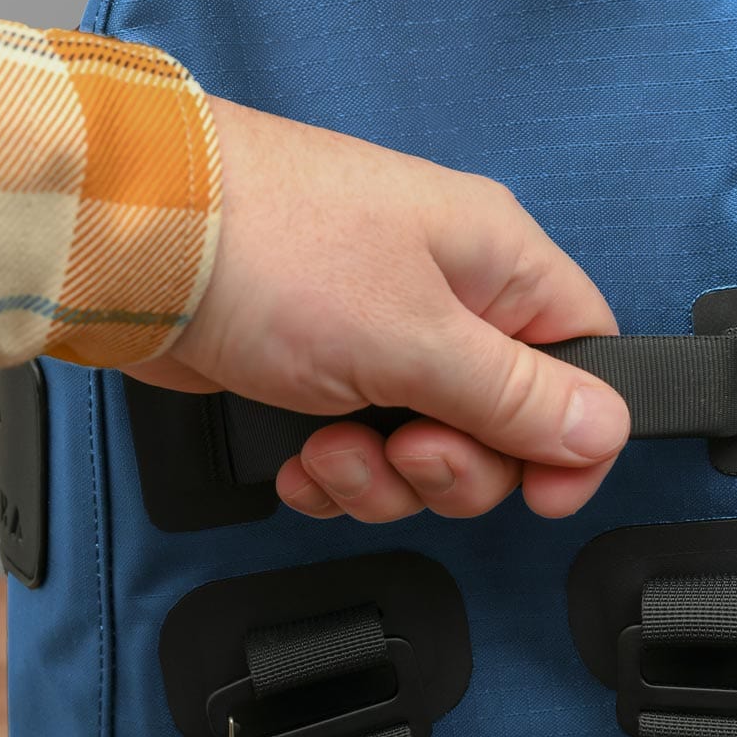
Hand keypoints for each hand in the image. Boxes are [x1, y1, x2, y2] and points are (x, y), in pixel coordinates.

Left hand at [127, 96, 629, 522]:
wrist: (133, 243)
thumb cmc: (271, 251)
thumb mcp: (414, 337)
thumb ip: (516, 394)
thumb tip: (603, 428)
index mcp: (497, 264)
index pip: (584, 360)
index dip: (573, 437)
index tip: (543, 492)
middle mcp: (451, 299)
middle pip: (508, 424)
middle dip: (457, 466)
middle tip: (408, 452)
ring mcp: (386, 336)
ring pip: (431, 448)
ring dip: (385, 476)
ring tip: (334, 449)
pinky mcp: (329, 370)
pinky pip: (367, 449)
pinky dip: (338, 472)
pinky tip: (303, 460)